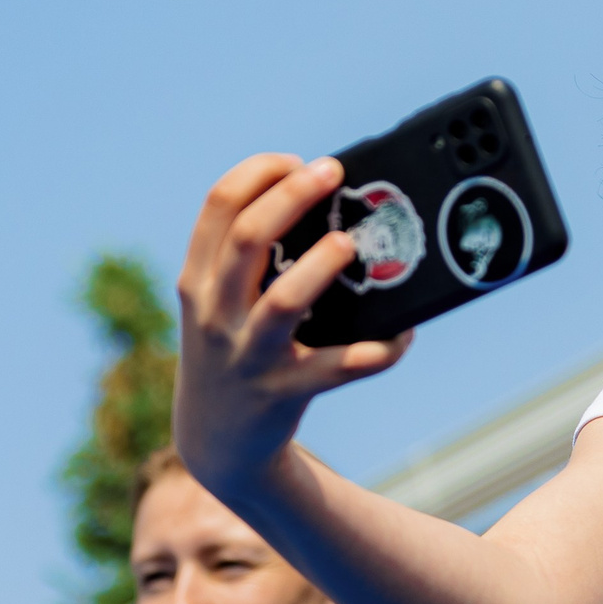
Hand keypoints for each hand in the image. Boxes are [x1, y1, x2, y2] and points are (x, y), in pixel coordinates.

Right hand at [173, 154, 412, 491]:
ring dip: (321, 267)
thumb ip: (244, 259)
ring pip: (284, 302)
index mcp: (200, 280)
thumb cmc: (231, 351)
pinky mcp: (285, 392)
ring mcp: (250, 355)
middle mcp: (217, 314)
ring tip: (350, 244)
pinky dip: (377, 350)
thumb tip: (320, 200)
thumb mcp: (216, 304)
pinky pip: (338, 368)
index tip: (296, 160)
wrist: (217, 443)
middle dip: (294, 194)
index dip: (260, 171)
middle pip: (249, 238)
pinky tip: (402, 333)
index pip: (219, 204)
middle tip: (333, 172)